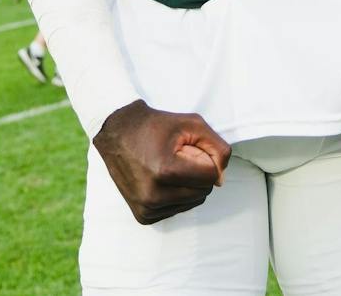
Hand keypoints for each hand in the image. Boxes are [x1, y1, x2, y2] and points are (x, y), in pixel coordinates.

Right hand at [93, 100, 231, 224]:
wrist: (118, 133)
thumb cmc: (157, 126)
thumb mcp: (192, 124)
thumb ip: (217, 148)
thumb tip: (221, 178)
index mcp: (166, 171)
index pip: (210, 177)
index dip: (207, 159)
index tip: (190, 148)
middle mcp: (154, 195)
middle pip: (203, 192)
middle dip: (198, 173)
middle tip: (179, 156)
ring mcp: (147, 208)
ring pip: (192, 203)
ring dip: (188, 185)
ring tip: (169, 166)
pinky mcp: (143, 216)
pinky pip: (176, 210)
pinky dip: (176, 195)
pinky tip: (161, 179)